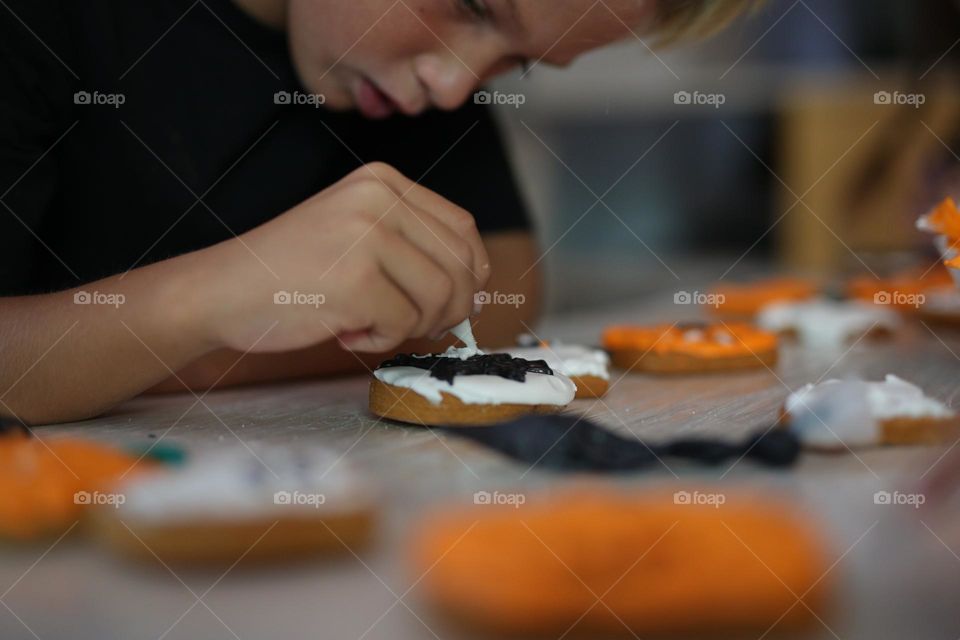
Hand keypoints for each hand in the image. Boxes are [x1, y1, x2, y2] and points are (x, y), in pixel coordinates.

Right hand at [200, 162, 490, 352]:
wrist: (220, 291)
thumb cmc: (288, 273)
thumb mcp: (354, 232)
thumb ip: (410, 246)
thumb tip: (475, 290)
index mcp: (382, 181)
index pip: (462, 229)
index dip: (469, 274)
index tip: (452, 303)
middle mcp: (379, 198)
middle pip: (461, 265)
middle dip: (448, 308)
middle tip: (410, 324)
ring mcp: (367, 236)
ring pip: (440, 297)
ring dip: (412, 326)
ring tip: (369, 325)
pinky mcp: (356, 280)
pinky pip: (405, 324)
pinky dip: (382, 340)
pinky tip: (347, 332)